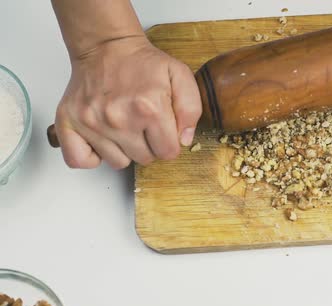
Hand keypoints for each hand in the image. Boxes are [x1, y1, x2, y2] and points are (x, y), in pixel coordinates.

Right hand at [55, 36, 201, 168]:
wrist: (106, 46)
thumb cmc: (141, 63)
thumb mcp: (179, 76)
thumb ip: (191, 109)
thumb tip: (184, 139)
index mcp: (149, 108)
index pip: (168, 152)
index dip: (169, 142)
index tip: (163, 128)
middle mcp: (119, 118)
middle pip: (145, 159)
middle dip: (149, 145)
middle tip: (143, 123)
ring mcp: (92, 122)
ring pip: (118, 163)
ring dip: (124, 149)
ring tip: (123, 126)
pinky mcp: (70, 123)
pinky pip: (80, 160)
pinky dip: (91, 156)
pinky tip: (102, 140)